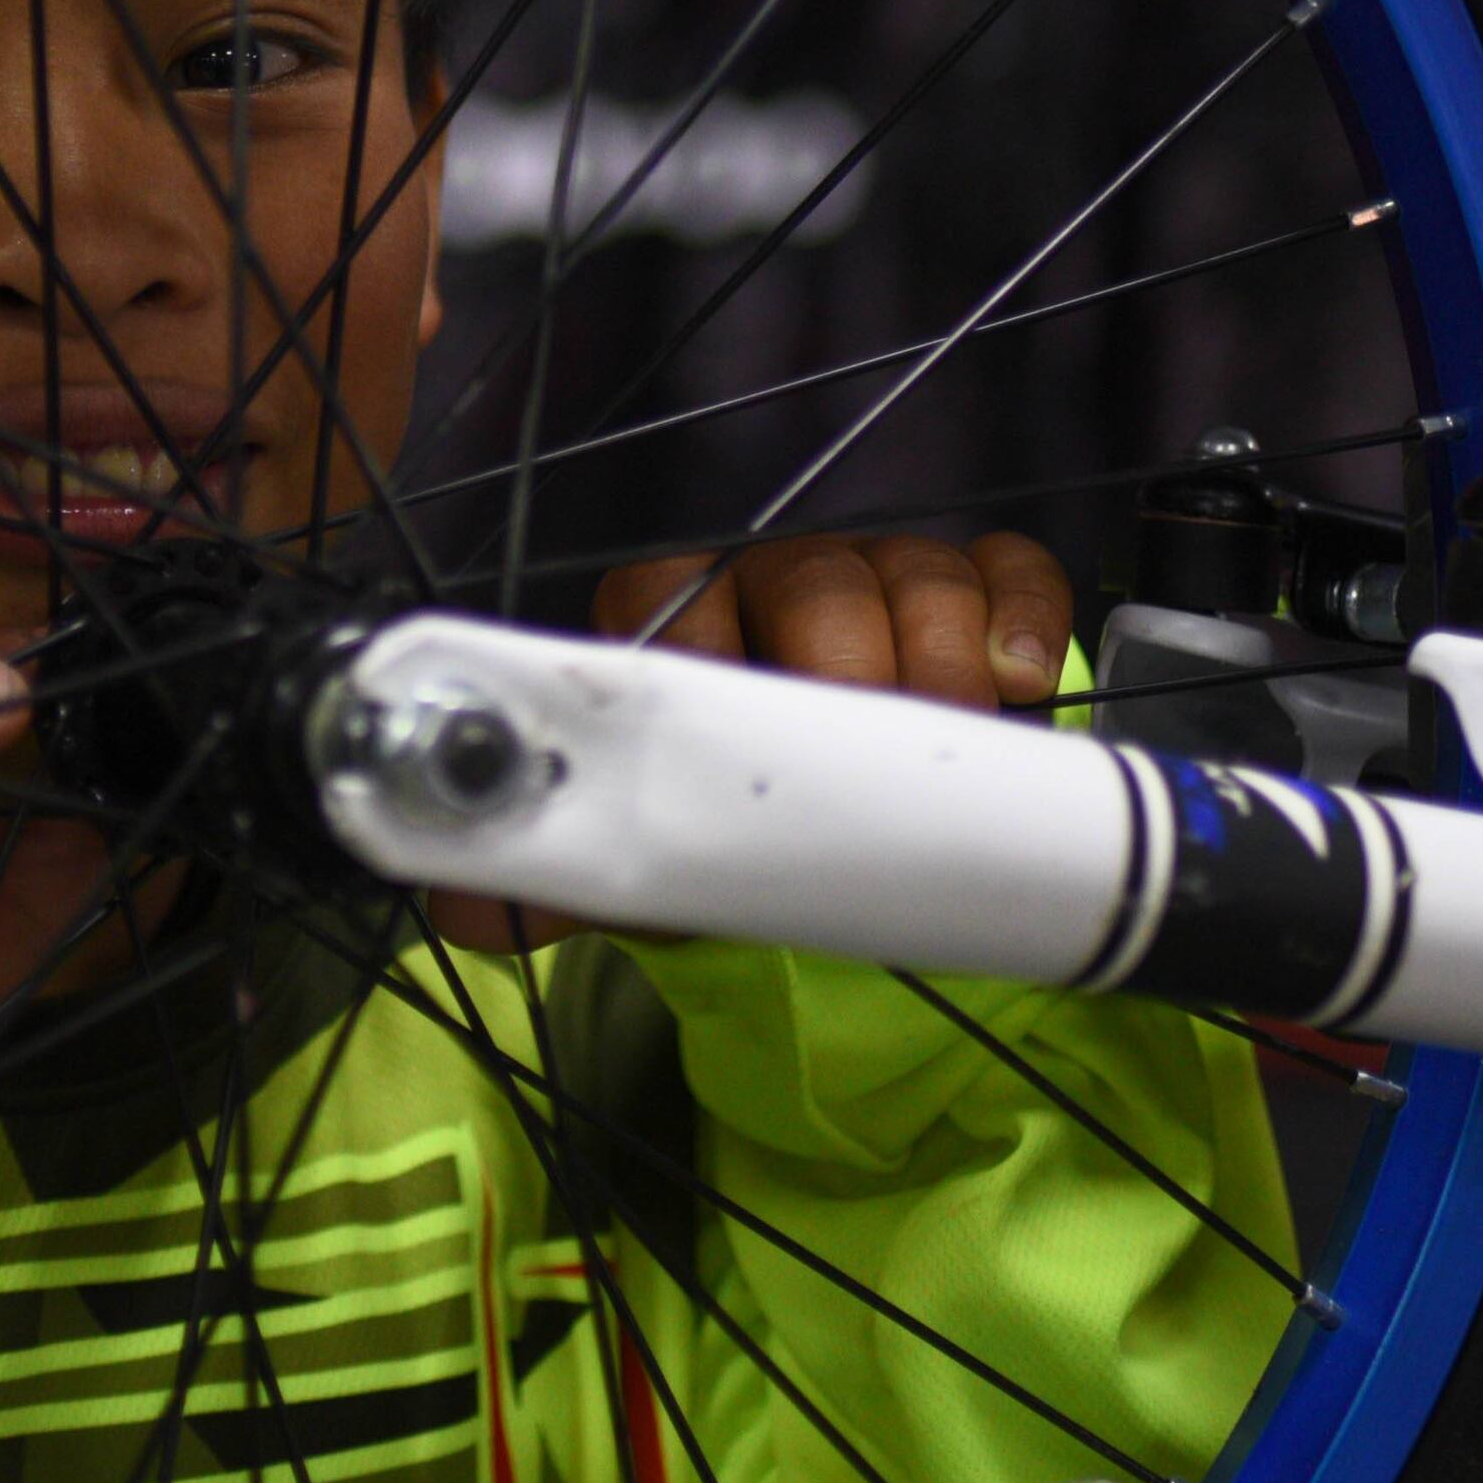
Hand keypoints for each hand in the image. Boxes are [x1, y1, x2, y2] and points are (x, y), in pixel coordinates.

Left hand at [407, 533, 1078, 956]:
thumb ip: (562, 879)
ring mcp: (875, 577)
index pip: (668, 592)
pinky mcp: (973, 591)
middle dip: (845, 657)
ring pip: (909, 567)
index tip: (739, 709)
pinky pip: (1005, 567)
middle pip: (809, 576)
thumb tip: (460, 914)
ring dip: (940, 648)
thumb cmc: (732, 813)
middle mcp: (772, 584)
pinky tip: (1021, 678)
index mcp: (678, 626)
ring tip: (956, 729)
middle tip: (871, 747)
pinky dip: (1018, 611)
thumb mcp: (652, 853)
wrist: (838, 823)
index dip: (704, 644)